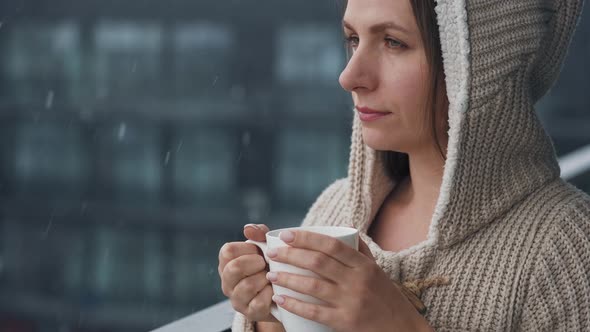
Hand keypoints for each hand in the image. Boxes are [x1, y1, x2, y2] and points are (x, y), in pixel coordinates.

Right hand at [218, 224, 278, 322]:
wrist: (282, 291)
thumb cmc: (270, 264)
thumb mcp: (265, 246)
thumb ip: (258, 233)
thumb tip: (247, 229)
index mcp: (227, 262)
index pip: (228, 250)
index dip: (248, 248)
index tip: (259, 251)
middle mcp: (227, 281)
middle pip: (235, 267)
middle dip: (256, 263)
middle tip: (266, 263)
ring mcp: (237, 298)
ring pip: (247, 286)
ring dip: (265, 278)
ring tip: (272, 277)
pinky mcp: (250, 313)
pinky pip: (259, 302)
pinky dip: (271, 294)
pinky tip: (275, 290)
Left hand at [264, 230, 433, 331]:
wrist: (403, 329)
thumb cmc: (386, 298)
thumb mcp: (377, 271)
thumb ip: (360, 252)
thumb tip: (345, 231)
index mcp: (363, 265)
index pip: (331, 245)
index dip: (307, 238)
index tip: (287, 235)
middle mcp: (357, 281)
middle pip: (317, 262)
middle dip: (290, 255)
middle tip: (273, 253)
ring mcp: (351, 302)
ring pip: (312, 286)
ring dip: (287, 279)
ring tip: (271, 274)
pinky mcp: (345, 322)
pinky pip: (314, 312)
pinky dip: (294, 304)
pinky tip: (280, 299)